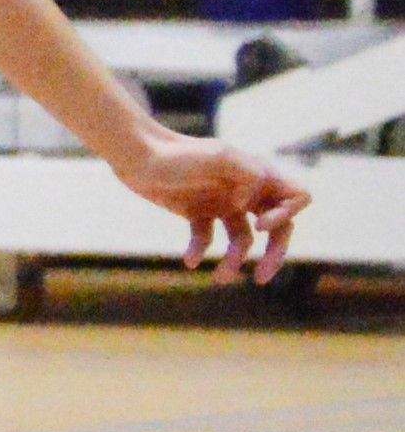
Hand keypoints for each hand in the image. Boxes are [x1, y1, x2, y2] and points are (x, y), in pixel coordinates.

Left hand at [109, 131, 312, 278]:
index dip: (287, 215)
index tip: (261, 224)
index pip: (297, 196)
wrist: (134, 153)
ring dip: (233, 260)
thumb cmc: (176, 152)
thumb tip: (252, 204)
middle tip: (261, 277)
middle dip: (274, 253)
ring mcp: (221, 203)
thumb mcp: (218, 156)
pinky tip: (190, 260)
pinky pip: (206, 238)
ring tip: (220, 278)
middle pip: (276, 228)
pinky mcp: (196, 213)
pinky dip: (200, 250)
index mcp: (258, 174)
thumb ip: (248, 174)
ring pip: (242, 240)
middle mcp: (245, 191)